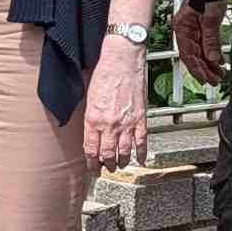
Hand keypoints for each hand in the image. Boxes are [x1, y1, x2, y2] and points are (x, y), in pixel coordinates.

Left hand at [84, 34, 148, 167]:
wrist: (123, 61)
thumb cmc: (105, 74)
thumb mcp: (89, 98)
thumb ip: (91, 118)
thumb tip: (91, 135)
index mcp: (93, 119)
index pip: (91, 149)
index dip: (91, 162)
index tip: (92, 168)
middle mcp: (109, 125)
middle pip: (107, 154)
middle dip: (105, 166)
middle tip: (105, 170)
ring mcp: (127, 123)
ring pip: (124, 152)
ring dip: (121, 162)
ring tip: (118, 166)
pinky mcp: (141, 119)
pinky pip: (142, 142)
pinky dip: (141, 154)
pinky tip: (140, 160)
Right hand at [173, 0, 228, 86]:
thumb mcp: (210, 16)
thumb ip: (210, 38)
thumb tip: (212, 58)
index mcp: (181, 26)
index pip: (187, 53)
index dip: (197, 68)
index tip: (206, 79)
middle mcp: (186, 28)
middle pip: (193, 54)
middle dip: (204, 69)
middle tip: (215, 80)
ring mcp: (194, 27)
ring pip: (200, 51)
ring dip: (209, 63)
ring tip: (219, 74)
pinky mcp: (204, 25)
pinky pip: (206, 44)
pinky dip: (212, 54)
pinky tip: (218, 62)